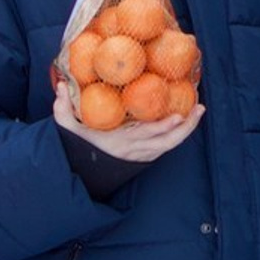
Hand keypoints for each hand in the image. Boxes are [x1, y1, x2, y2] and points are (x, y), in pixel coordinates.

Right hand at [52, 74, 203, 159]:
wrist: (83, 173)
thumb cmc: (78, 148)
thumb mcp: (66, 129)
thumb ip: (62, 109)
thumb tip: (60, 85)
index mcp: (119, 142)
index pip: (145, 136)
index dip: (162, 127)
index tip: (178, 116)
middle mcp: (134, 151)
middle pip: (166, 142)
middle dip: (185, 127)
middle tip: (199, 109)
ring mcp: (142, 155)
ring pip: (170, 145)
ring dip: (187, 130)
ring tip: (198, 111)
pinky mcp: (146, 156)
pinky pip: (166, 147)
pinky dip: (178, 135)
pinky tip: (187, 120)